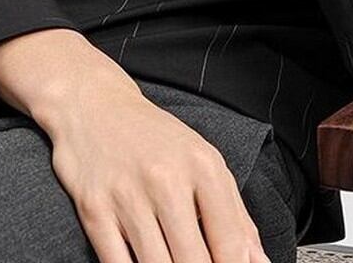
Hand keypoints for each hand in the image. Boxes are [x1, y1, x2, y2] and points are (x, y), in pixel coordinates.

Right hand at [38, 65, 269, 262]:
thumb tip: (258, 262)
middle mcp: (167, 179)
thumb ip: (233, 214)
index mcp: (203, 166)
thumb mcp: (202, 160)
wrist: (95, 104)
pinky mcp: (94, 209)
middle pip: (194, 262)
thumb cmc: (153, 137)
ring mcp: (128, 195)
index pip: (230, 242)